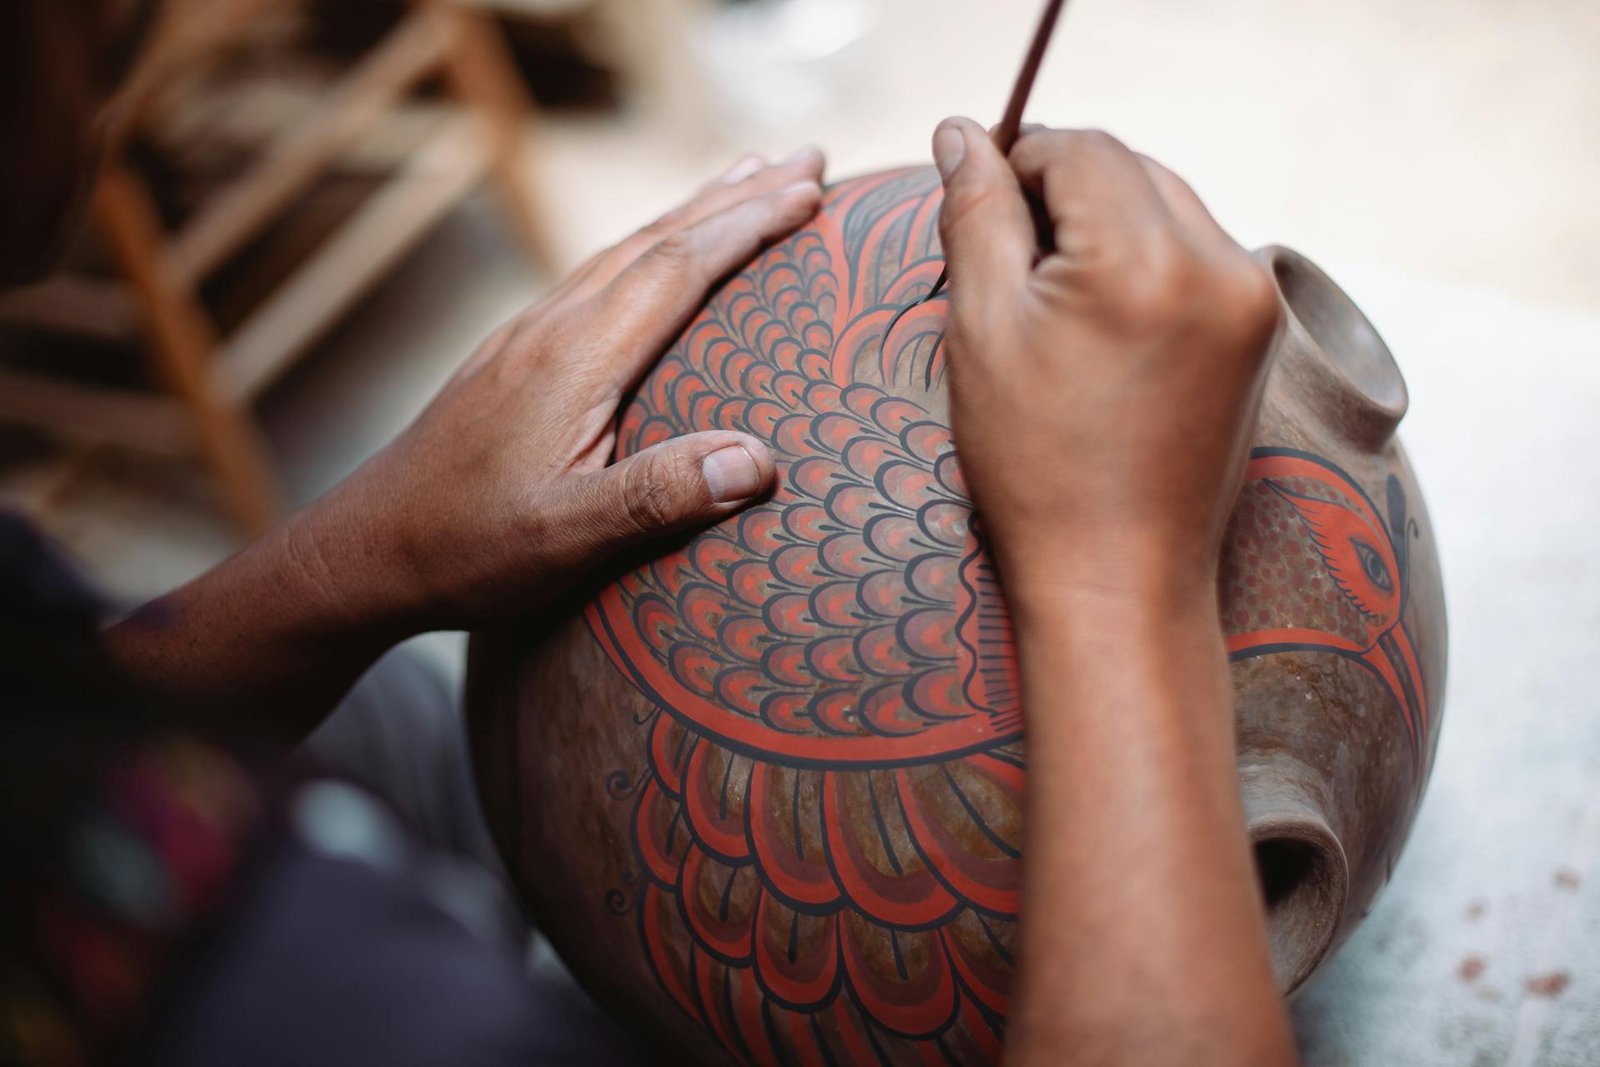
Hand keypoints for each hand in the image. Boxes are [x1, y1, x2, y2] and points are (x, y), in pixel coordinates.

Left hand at [308, 149, 826, 630]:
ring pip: (622, 252)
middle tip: (806, 160)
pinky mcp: (512, 358)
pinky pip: (595, 278)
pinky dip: (647, 249)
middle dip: (736, 196)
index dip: (748, 227)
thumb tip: (759, 460)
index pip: (676, 270)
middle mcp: (550, 330)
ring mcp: (526, 338)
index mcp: (575, 360)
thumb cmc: (465, 549)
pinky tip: (653, 260)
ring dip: (692, 213)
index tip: (810, 193)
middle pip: (655, 239)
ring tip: (745, 181)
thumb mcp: (567, 539)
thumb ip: (660, 496)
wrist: (362, 552)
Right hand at [932, 120, 1279, 610]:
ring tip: (1058, 304)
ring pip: (1166, 202)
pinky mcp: (1262, 328)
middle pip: (1128, 167)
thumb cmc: (1037, 468)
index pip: (1078, 149)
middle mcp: (1219, 264)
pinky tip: (1106, 325)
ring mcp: (1252, 297)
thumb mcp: (981, 332)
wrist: (1118, 579)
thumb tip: (961, 133)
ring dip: (1107, 223)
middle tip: (1010, 265)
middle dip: (1063, 192)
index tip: (979, 209)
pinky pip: (1198, 250)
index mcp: (1144, 261)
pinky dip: (1147, 260)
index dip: (1017, 163)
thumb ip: (976, 215)